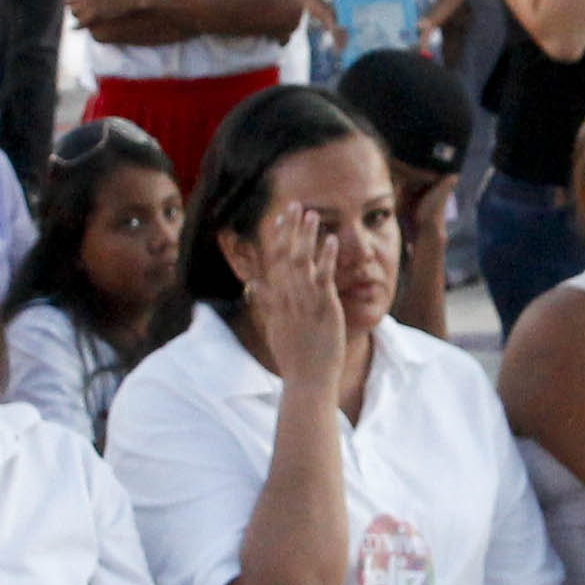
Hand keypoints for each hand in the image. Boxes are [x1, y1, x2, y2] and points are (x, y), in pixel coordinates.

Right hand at [244, 204, 350, 382]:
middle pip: (285, 254)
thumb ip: (265, 302)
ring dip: (306, 236)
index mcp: (276, 299)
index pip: (274, 260)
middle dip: (290, 228)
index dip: (278, 236)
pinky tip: (331, 240)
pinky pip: (324, 277)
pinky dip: (326, 257)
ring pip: (302, 261)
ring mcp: (304, 301)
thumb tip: (253, 284)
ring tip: (312, 214)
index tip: (281, 217)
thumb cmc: (293, 356)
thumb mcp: (273, 325)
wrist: (307, 380)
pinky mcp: (323, 308)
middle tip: (295, 204)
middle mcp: (286, 297)